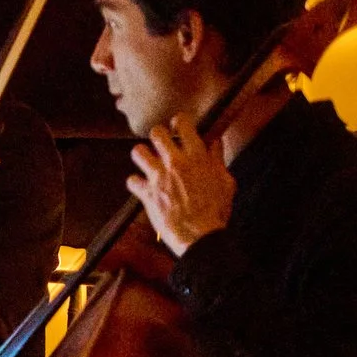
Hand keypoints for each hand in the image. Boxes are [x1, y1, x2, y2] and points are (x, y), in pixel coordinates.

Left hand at [126, 113, 234, 253]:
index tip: (177, 125)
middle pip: (157, 133)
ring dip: (142, 155)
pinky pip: (131, 180)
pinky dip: (135, 183)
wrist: (200, 234)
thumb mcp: (225, 181)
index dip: (179, 121)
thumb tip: (215, 142)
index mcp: (197, 156)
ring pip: (138, 152)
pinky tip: (142, 186)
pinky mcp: (147, 194)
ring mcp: (159, 177)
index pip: (184, 124)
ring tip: (147, 161)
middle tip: (160, 143)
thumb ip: (218, 159)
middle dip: (157, 136)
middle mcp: (176, 162)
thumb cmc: (216, 210)